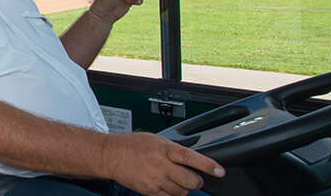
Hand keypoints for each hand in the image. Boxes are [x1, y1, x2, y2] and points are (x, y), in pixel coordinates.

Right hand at [103, 132, 223, 195]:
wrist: (110, 155)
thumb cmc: (131, 145)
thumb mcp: (155, 140)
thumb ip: (173, 149)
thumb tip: (191, 158)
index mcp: (163, 149)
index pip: (191, 158)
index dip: (208, 165)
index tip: (220, 171)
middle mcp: (160, 165)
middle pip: (190, 181)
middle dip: (196, 181)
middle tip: (193, 178)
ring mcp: (155, 180)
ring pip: (182, 192)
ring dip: (184, 188)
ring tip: (176, 181)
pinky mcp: (149, 191)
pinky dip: (172, 194)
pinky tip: (166, 186)